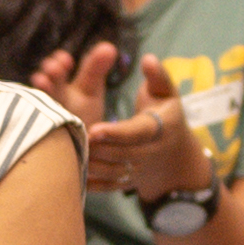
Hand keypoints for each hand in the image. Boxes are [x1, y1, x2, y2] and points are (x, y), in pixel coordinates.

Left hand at [27, 42, 216, 204]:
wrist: (176, 156)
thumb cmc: (167, 115)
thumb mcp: (166, 94)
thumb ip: (158, 76)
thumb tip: (148, 59)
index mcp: (160, 129)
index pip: (137, 132)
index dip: (115, 133)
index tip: (92, 129)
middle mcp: (151, 153)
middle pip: (120, 154)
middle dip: (95, 148)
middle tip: (70, 138)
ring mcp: (139, 171)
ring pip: (111, 172)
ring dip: (89, 163)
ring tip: (67, 150)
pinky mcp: (127, 183)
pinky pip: (106, 185)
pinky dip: (89, 179)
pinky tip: (71, 168)